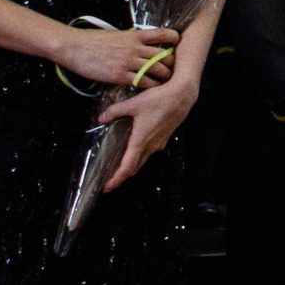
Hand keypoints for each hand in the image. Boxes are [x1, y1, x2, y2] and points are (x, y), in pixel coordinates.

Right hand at [57, 26, 178, 88]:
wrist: (75, 48)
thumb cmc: (93, 40)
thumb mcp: (116, 35)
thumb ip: (131, 40)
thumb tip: (142, 43)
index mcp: (134, 35)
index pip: (162, 34)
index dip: (173, 39)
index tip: (177, 43)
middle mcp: (135, 48)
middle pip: (163, 56)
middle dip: (172, 64)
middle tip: (174, 69)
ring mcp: (128, 62)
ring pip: (156, 70)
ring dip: (164, 77)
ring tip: (166, 81)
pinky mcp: (120, 76)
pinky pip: (142, 83)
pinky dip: (150, 86)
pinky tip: (152, 90)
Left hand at [97, 76, 198, 190]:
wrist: (182, 96)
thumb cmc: (159, 100)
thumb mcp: (134, 103)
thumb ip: (115, 111)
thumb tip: (101, 118)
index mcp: (141, 141)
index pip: (127, 167)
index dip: (116, 179)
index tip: (107, 188)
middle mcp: (151, 146)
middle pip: (135, 168)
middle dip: (121, 176)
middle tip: (109, 179)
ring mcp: (159, 143)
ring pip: (142, 160)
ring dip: (131, 166)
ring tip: (119, 166)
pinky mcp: (164, 138)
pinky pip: (149, 152)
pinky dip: (139, 156)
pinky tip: (134, 147)